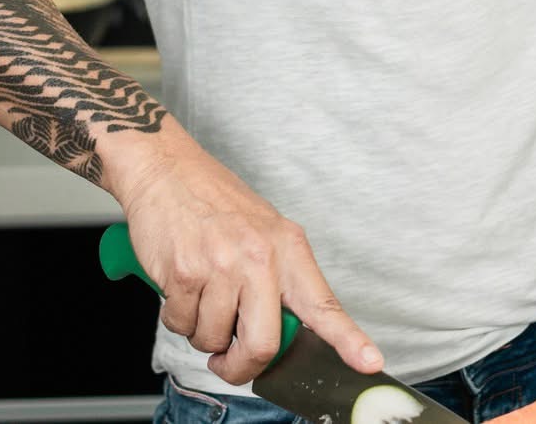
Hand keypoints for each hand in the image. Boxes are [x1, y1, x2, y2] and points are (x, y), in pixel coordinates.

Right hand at [114, 146, 379, 383]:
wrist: (167, 170)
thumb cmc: (215, 202)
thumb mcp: (264, 231)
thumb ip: (279, 279)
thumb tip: (282, 333)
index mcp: (289, 248)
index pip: (324, 304)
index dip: (348, 339)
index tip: (369, 362)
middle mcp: (260, 258)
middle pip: (262, 345)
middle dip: (241, 366)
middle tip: (228, 361)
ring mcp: (222, 265)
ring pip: (213, 338)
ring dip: (202, 332)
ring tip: (201, 296)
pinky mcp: (185, 272)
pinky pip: (180, 324)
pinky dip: (176, 316)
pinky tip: (180, 287)